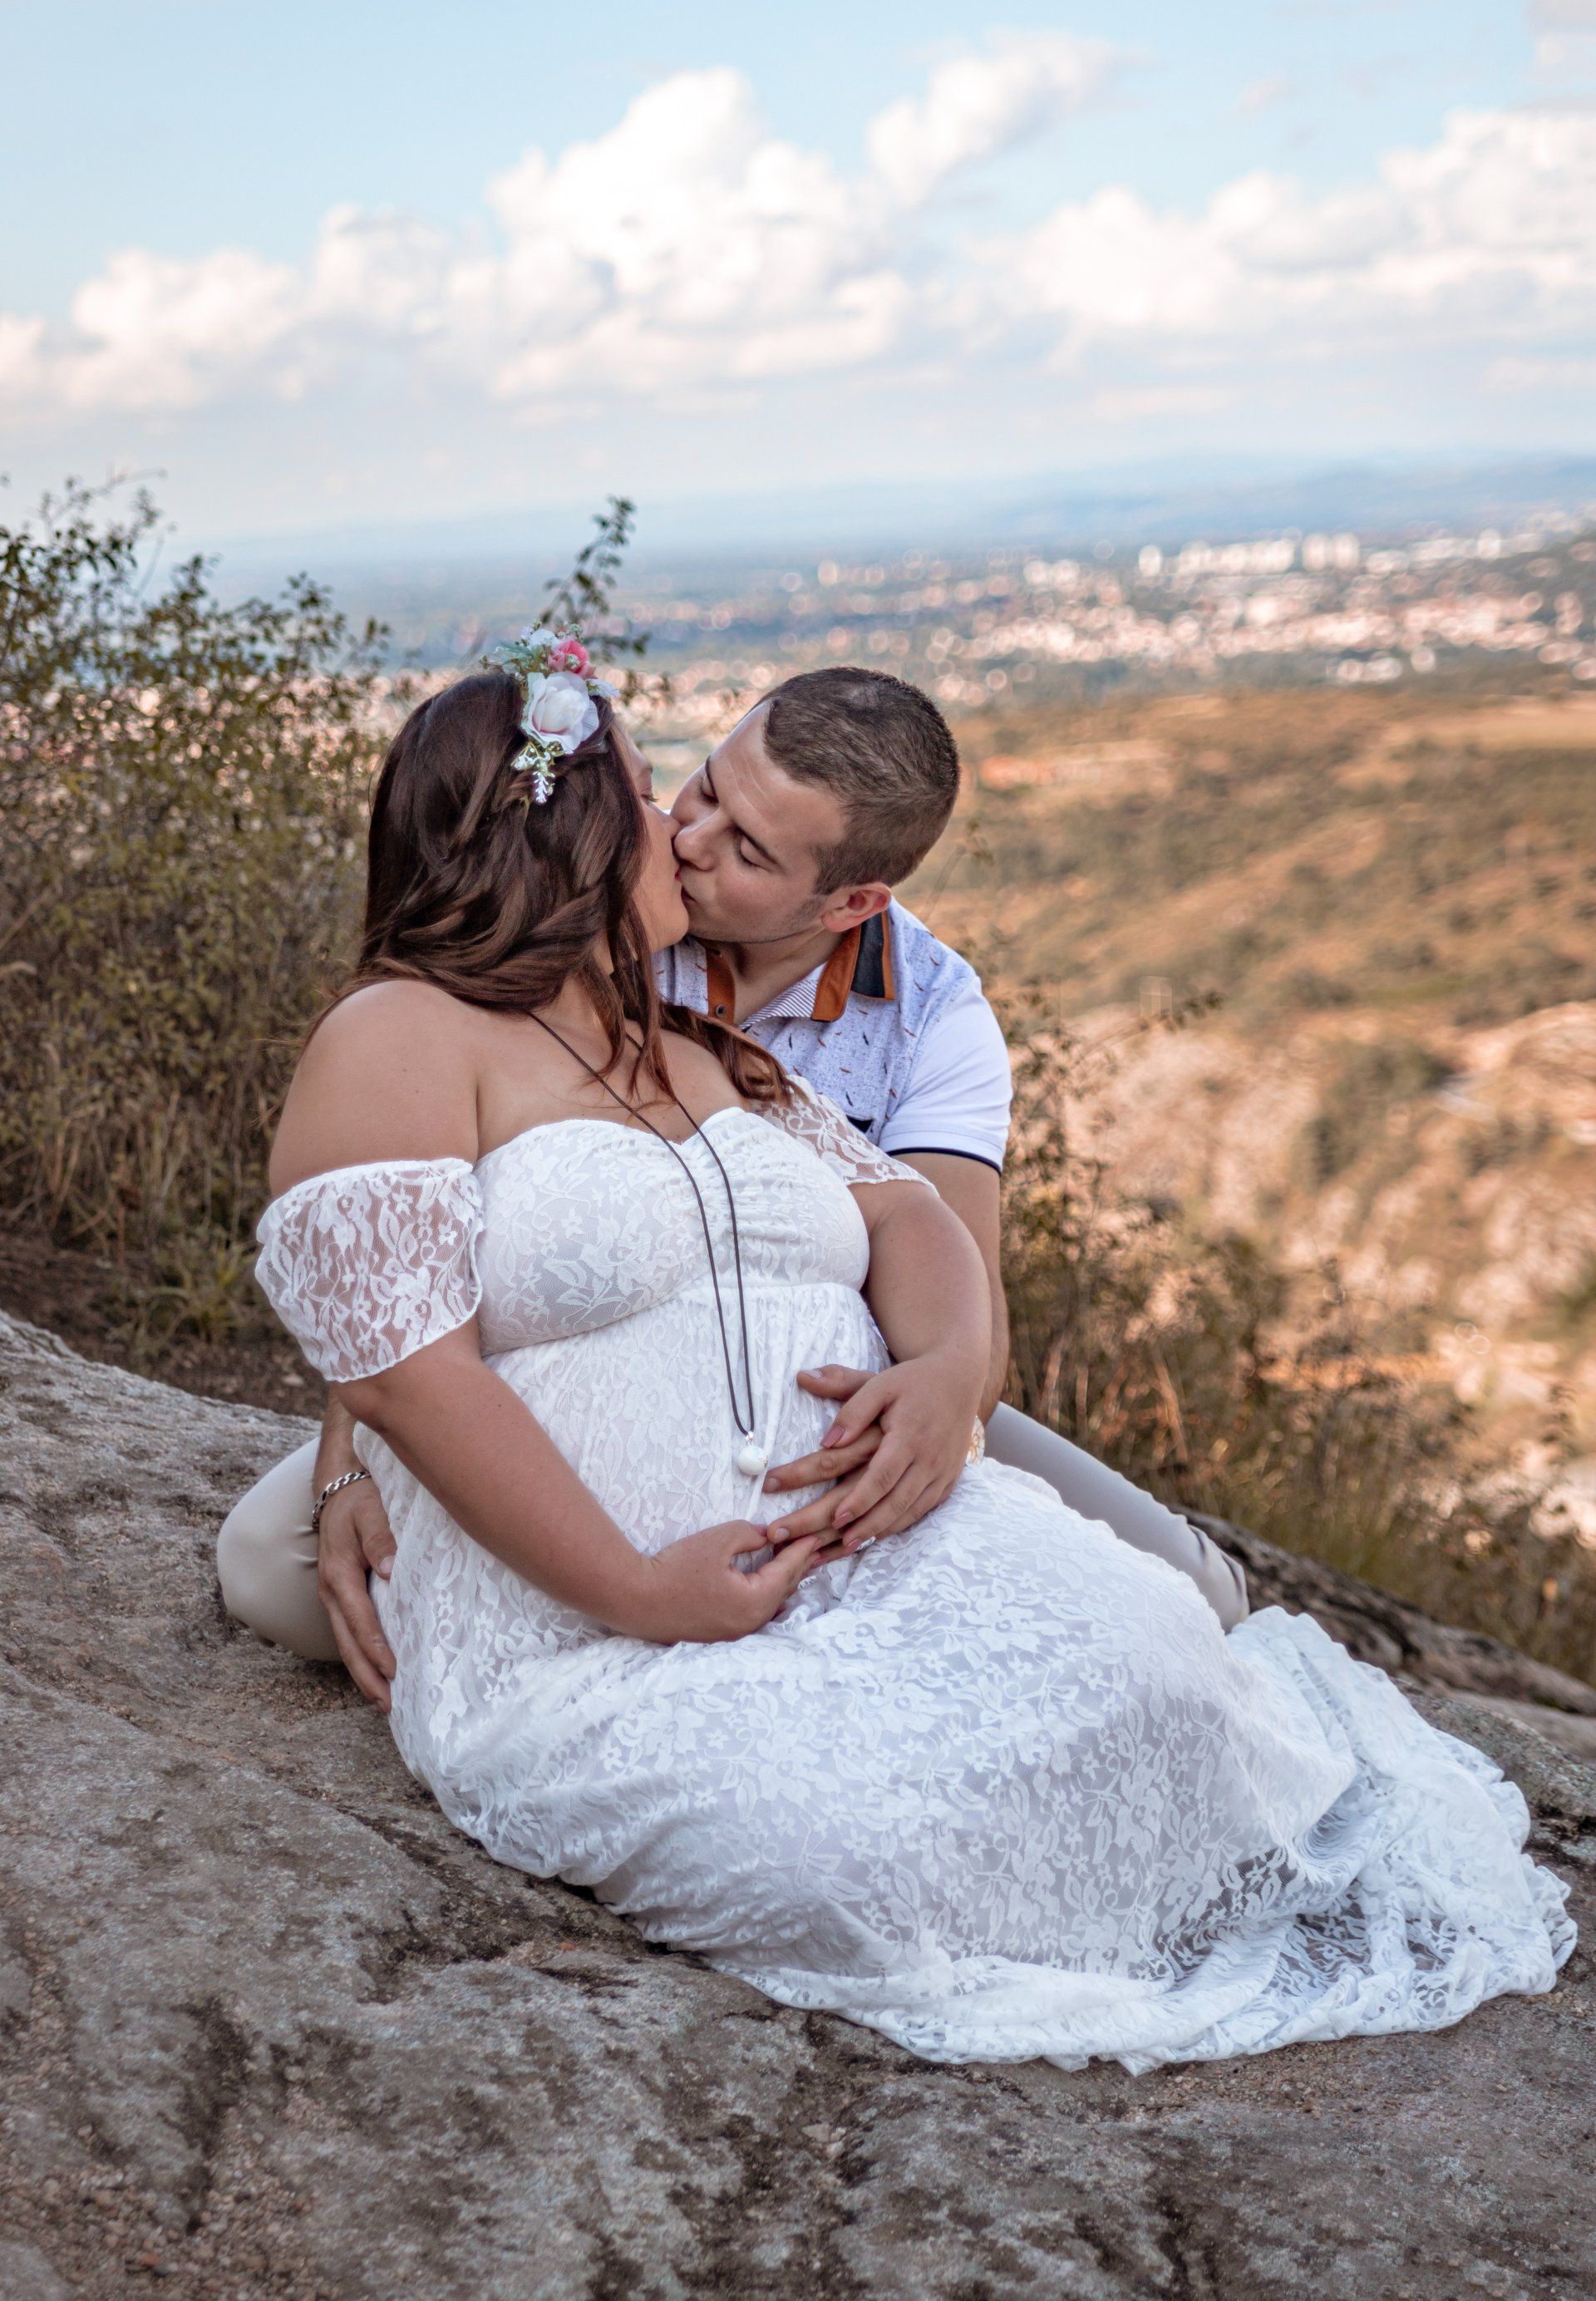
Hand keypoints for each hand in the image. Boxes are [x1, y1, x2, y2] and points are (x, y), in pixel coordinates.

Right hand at [316, 1477, 398, 1710]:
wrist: (338, 1486)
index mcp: (339, 1573)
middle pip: (347, 1642)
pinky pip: (348, 1631)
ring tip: (382, 1701)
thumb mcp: (370, 1510)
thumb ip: (381, 1537)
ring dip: (363, 1671)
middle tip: (387, 1706)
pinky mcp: (340, 1594)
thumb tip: (393, 1569)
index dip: (376, 1647)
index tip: (393, 1672)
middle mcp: (330, 1590)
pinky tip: (377, 1671)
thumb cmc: (360, 1497)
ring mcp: (332, 1594)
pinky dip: (361, 1654)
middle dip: (366, 1675)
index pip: (359, 1619)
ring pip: (345, 1641)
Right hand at [618, 1521, 827, 1643]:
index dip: (802, 1549)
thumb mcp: (717, 1540)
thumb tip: (767, 1537)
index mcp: (754, 1601)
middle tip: (813, 1547)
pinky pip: (753, 1613)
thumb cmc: (675, 1568)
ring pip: (770, 1604)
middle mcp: (750, 1623)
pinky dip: (765, 1595)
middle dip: (798, 1566)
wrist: (635, 1599)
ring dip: (782, 1582)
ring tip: (795, 1564)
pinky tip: (765, 1584)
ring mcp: (735, 1634)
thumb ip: (750, 1534)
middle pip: (783, 1590)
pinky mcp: (720, 1635)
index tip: (816, 1534)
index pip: (788, 1571)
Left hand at [765, 1352, 980, 1554]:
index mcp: (910, 1435)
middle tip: (835, 1543)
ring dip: (879, 1531)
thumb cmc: (911, 1381)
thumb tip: (825, 1441)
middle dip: (864, 1526)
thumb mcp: (879, 1384)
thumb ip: (851, 1410)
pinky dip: (899, 1524)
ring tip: (848, 1546)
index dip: (860, 1500)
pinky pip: (923, 1509)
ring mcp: (942, 1472)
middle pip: (894, 1501)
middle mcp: (929, 1458)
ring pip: (910, 1511)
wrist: (959, 1378)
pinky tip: (877, 1533)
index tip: (836, 1517)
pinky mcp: (948, 1479)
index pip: (883, 1476)